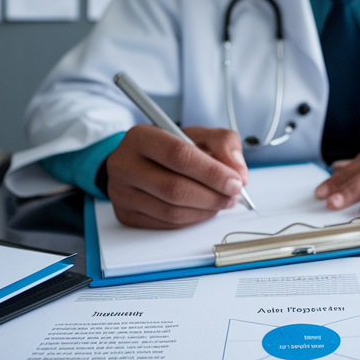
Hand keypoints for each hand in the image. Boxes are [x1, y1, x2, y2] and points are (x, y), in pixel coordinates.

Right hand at [106, 125, 248, 228]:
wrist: (137, 162)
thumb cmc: (169, 148)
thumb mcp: (198, 135)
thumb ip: (223, 144)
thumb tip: (238, 171)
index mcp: (141, 137)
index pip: (178, 156)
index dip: (212, 172)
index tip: (235, 181)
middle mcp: (125, 165)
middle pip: (174, 188)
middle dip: (212, 195)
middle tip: (232, 195)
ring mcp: (122, 193)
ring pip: (171, 212)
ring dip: (205, 211)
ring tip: (221, 202)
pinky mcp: (126, 215)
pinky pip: (166, 224)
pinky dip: (191, 220)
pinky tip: (203, 209)